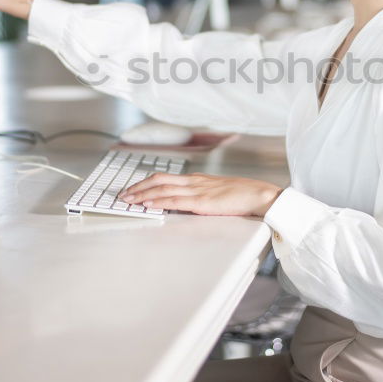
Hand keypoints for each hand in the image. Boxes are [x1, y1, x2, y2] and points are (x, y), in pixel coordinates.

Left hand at [120, 172, 283, 216]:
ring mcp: (197, 190)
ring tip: (128, 200)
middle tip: (122, 195)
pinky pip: (175, 201)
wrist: (260, 195)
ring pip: (162, 189)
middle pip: (158, 180)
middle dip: (138, 187)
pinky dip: (158, 201)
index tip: (133, 189)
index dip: (146, 183)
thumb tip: (187, 204)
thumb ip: (202, 196)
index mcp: (197, 179)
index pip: (165, 177)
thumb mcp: (217, 193)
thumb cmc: (243, 196)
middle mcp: (194, 181)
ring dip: (142, 194)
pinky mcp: (202, 202)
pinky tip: (148, 204)